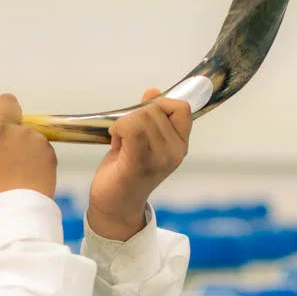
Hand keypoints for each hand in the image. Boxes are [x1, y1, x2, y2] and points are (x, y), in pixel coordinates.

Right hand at [0, 94, 57, 204]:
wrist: (15, 207)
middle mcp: (2, 126)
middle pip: (8, 100)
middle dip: (9, 111)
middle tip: (10, 131)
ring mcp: (26, 133)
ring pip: (27, 127)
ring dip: (26, 140)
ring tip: (22, 165)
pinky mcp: (45, 143)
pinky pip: (41, 143)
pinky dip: (39, 154)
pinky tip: (33, 170)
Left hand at [87, 88, 191, 240]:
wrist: (115, 205)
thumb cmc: (125, 172)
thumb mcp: (142, 139)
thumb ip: (149, 115)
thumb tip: (152, 90)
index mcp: (179, 145)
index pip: (181, 108)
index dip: (161, 103)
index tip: (144, 115)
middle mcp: (175, 152)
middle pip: (155, 109)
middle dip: (134, 115)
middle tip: (126, 136)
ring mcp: (159, 158)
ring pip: (141, 116)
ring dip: (123, 123)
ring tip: (120, 142)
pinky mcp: (140, 163)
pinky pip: (131, 128)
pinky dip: (118, 128)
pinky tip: (115, 141)